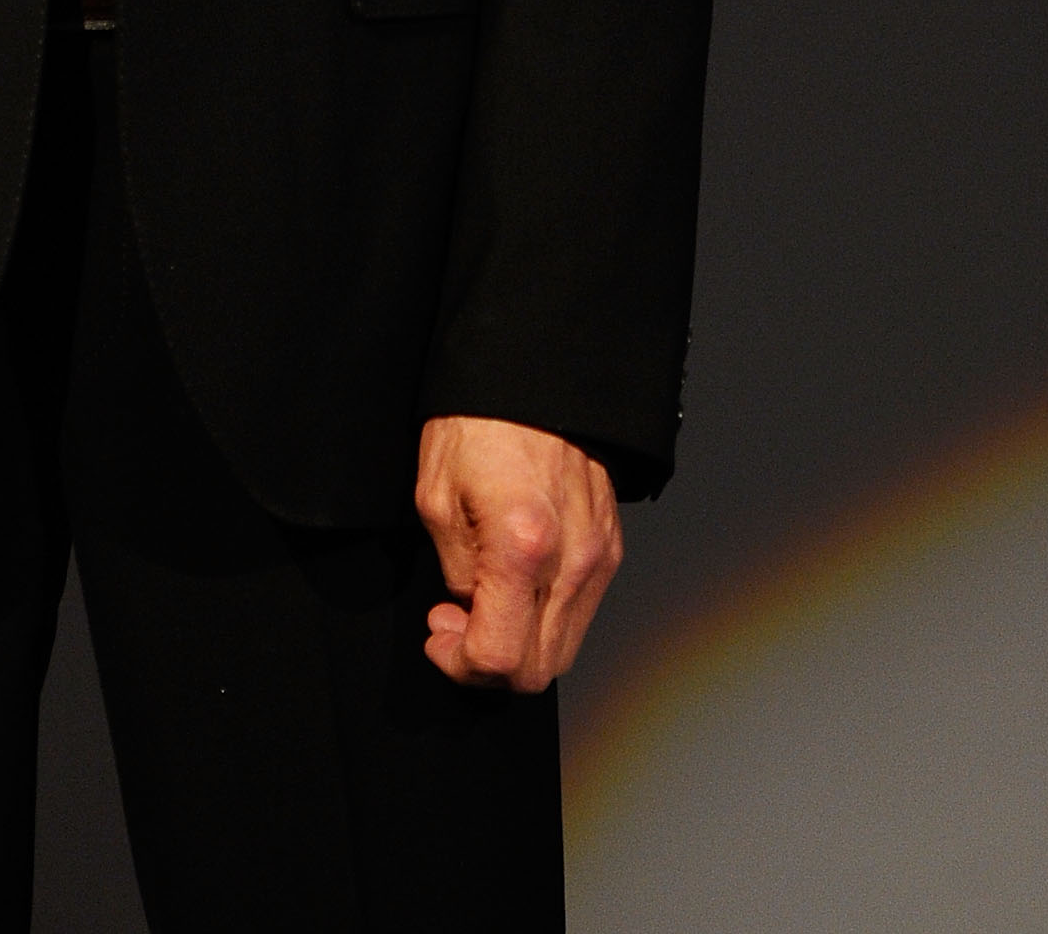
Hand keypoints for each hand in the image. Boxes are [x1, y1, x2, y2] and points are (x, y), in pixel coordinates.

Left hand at [415, 415, 621, 691]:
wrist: (532, 377)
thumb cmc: (478, 423)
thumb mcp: (436, 496)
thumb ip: (454, 570)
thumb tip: (469, 610)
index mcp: (523, 546)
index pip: (500, 656)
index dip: (459, 662)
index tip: (439, 635)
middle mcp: (573, 561)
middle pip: (538, 669)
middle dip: (488, 662)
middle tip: (454, 621)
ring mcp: (599, 557)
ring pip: (562, 649)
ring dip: (518, 643)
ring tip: (482, 598)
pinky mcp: (610, 548)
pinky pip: (579, 612)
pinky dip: (543, 617)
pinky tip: (515, 583)